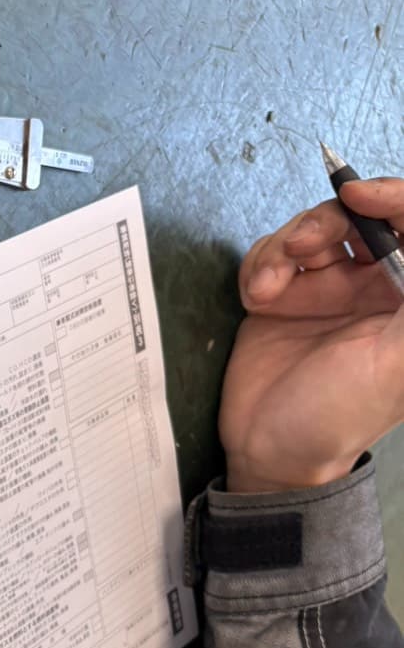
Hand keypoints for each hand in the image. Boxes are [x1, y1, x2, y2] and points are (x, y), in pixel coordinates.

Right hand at [219, 178, 403, 492]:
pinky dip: (259, 267)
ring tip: (266, 289)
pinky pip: (271, 253)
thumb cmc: (341, 415)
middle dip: (324, 222)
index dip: (392, 198)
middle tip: (301, 249)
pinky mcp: (282, 296)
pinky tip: (256, 300)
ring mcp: (327, 290)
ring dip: (282, 248)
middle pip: (359, 217)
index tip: (356, 196)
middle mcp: (375, 286)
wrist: (270, 452)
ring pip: (310, 229)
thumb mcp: (395, 361)